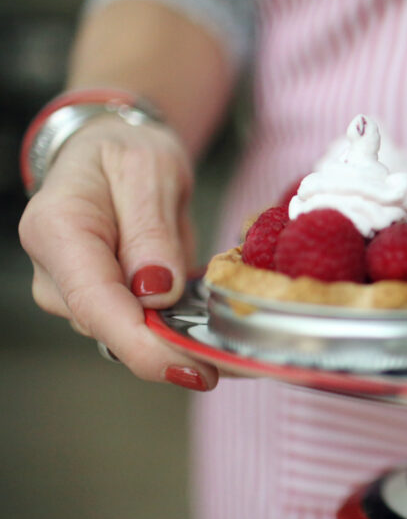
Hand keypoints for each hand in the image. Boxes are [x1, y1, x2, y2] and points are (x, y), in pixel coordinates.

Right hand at [18, 116, 217, 390]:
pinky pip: (140, 329)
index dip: (144, 345)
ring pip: (129, 335)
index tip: (192, 367)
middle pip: (112, 329)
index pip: (96, 303)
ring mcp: (73, 294)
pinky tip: (214, 334)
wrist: (112, 151)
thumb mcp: (149, 172)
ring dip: (179, 341)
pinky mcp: (101, 305)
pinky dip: (178, 332)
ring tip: (233, 338)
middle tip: (238, 358)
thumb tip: (156, 292)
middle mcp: (55, 272)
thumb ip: (150, 231)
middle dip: (173, 348)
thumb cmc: (124, 153)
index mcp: (57, 230)